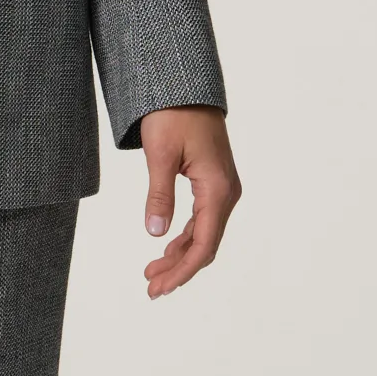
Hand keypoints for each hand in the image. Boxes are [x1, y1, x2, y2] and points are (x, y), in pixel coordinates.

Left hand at [139, 105, 240, 298]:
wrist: (185, 87)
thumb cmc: (172, 114)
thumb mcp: (160, 154)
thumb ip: (159, 195)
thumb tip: (156, 234)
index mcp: (217, 189)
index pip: (202, 244)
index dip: (181, 271)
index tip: (158, 288)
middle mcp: (226, 192)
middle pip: (205, 244)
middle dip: (179, 269)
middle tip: (150, 288)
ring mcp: (222, 188)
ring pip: (204, 233)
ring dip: (180, 255)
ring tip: (153, 273)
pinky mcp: (213, 182)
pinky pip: (202, 218)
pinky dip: (185, 236)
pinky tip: (167, 248)